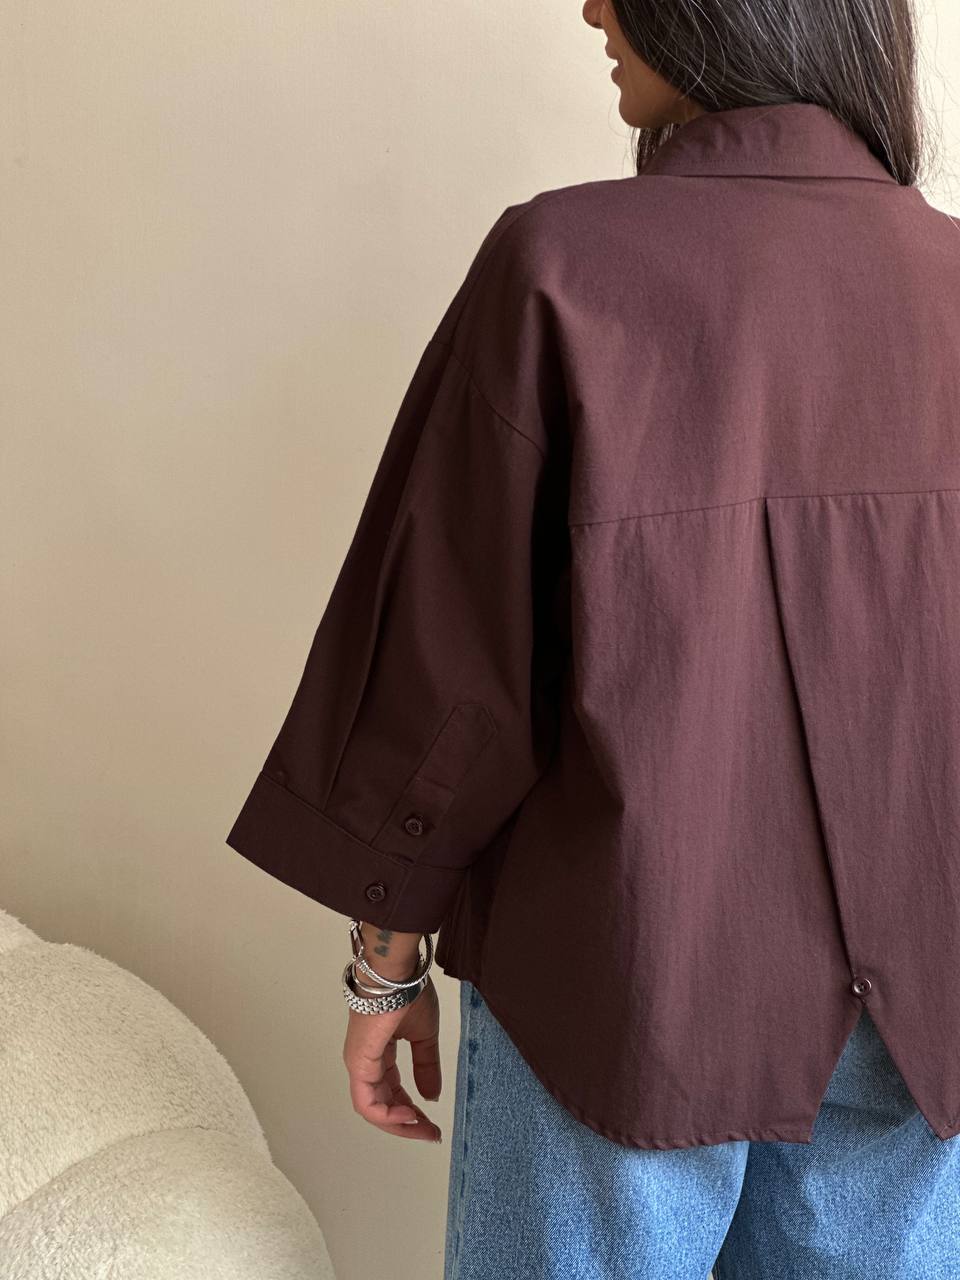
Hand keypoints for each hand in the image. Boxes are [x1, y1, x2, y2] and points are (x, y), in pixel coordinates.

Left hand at [342, 974, 442, 1142]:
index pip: (393, 1090)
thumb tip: (432, 1096)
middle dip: (408, 1123)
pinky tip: (409, 1116)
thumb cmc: (407, 994)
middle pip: (383, 1105)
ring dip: (398, 1124)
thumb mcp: (424, 1036)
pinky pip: (367, 1102)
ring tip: (423, 1128)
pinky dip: (387, 1116)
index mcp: (379, 1053)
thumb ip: (427, 1066)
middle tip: (431, 1133)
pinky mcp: (358, 1064)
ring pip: (373, 1109)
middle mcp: (365, 1063)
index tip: (433, 1124)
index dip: (412, 1110)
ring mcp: (359, 1065)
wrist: (395, 974)